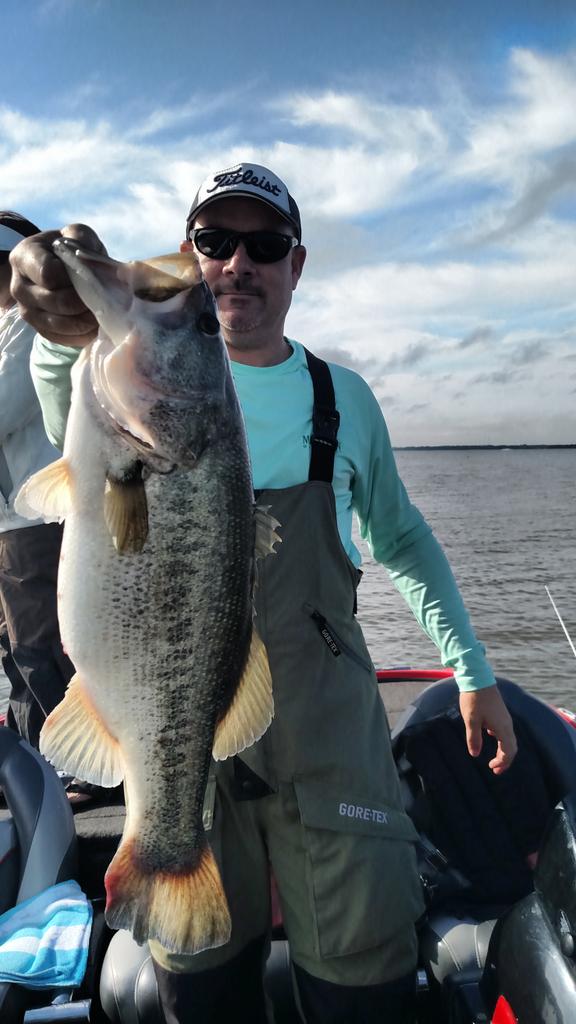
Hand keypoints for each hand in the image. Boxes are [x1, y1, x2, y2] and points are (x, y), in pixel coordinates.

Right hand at [10, 224, 106, 345]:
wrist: (59, 268)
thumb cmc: (68, 250)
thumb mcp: (74, 234)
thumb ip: (81, 238)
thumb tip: (91, 258)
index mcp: (24, 257)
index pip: (48, 274)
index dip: (72, 277)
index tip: (88, 275)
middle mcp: (19, 286)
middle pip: (54, 301)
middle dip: (83, 302)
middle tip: (103, 299)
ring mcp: (27, 311)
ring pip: (58, 324)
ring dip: (84, 321)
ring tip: (102, 313)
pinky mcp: (39, 329)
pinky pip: (61, 339)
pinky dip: (81, 335)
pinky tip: (94, 326)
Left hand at [459, 686, 516, 774]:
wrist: (478, 678)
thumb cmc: (474, 699)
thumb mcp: (471, 720)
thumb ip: (473, 738)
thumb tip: (475, 754)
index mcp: (502, 728)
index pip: (508, 752)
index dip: (502, 763)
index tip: (491, 768)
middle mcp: (507, 724)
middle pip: (512, 747)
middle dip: (505, 760)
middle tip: (495, 770)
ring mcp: (505, 718)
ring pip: (509, 739)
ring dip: (503, 751)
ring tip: (494, 758)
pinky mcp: (501, 713)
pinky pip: (505, 730)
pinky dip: (501, 739)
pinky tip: (489, 736)